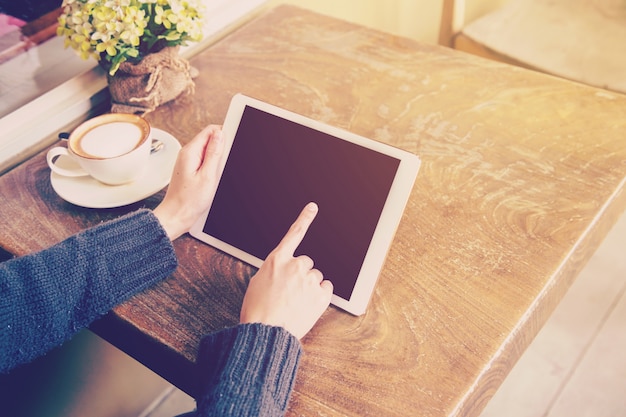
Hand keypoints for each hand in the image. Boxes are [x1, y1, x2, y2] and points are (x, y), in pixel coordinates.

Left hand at [153, 125, 223, 239]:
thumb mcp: (207, 176)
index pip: (210, 130)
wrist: (176, 216)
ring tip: (216, 175)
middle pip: (209, 140)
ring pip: (207, 152)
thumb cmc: (189, 201)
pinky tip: (212, 179)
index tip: (231, 145)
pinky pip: (204, 162)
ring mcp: (188, 162)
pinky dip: (211, 167)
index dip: (223, 134)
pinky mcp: (190, 170)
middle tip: (222, 166)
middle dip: (221, 149)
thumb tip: (220, 134)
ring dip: (216, 160)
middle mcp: (187, 154)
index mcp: (190, 152)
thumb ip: (214, 153)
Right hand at [240, 203, 333, 338]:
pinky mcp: (321, 296)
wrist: (266, 333)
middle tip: (291, 292)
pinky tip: (308, 305)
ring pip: (316, 277)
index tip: (313, 207)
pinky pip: (326, 289)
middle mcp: (295, 266)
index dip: (304, 219)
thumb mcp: (258, 283)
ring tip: (296, 303)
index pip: (294, 234)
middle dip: (302, 274)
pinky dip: (320, 296)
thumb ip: (275, 271)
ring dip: (310, 287)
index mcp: (277, 260)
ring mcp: (310, 280)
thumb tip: (285, 273)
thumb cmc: (257, 311)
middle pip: (307, 263)